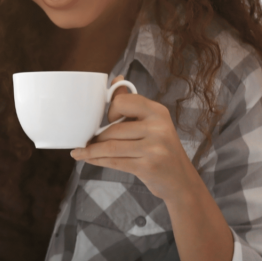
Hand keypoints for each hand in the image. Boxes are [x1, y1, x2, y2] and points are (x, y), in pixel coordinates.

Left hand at [70, 75, 203, 203]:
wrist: (181, 181)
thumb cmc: (161, 149)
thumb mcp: (153, 124)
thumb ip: (132, 104)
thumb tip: (116, 79)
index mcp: (158, 112)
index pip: (123, 101)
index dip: (111, 111)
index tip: (108, 121)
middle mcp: (159, 127)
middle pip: (113, 129)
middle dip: (96, 137)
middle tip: (86, 141)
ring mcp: (154, 148)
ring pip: (111, 147)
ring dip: (91, 151)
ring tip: (80, 152)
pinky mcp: (148, 166)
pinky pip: (114, 161)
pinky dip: (97, 161)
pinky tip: (87, 159)